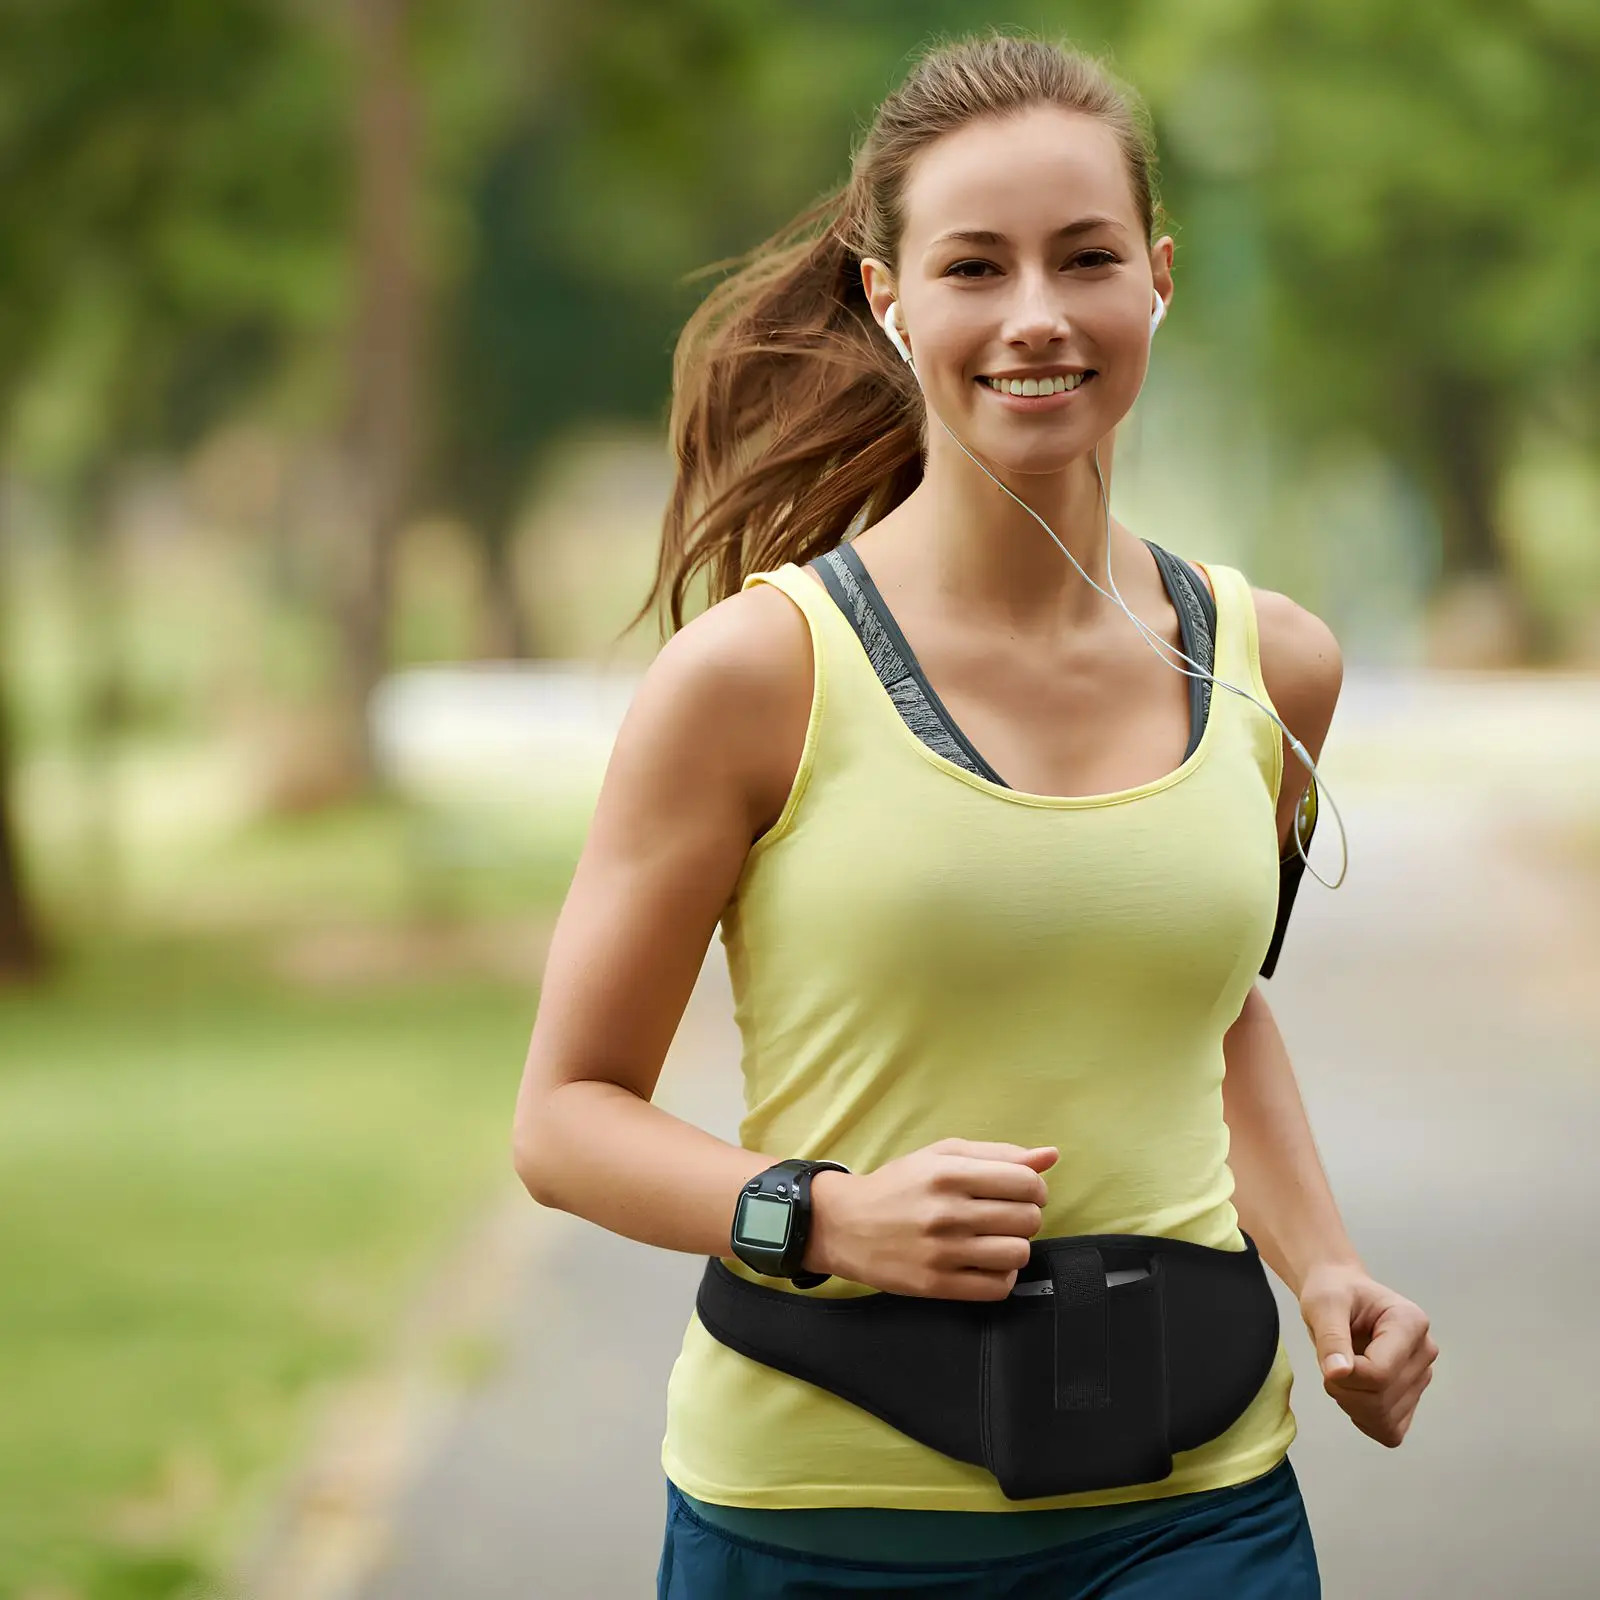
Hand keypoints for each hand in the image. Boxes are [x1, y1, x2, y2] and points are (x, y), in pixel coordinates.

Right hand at [805, 1138, 1056, 1299]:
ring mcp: (942, 1252)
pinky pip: (999, 1287)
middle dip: (1026, 1215)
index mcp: (950, 1173)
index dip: (1035, 1187)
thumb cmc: (899, 1185)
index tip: (1022, 1191)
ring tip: (995, 1239)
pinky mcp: (936, 1285)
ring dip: (1015, 1246)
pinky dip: (1003, 1275)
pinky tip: (986, 1262)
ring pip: (1018, 1254)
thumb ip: (998, 1154)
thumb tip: (1051, 1156)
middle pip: (1028, 1219)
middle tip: (1004, 1215)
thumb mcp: (942, 1156)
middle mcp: (947, 1212)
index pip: (1026, 1182)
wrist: (845, 1224)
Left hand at [1298, 1262, 1437, 1446]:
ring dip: (1351, 1404)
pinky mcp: (1412, 1398)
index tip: (1328, 1357)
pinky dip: (1365, 1419)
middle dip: (1343, 1389)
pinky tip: (1354, 1391)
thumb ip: (1331, 1338)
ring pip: (1385, 1420)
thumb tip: (1338, 1373)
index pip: (1380, 1373)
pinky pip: (1390, 1431)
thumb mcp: (1322, 1304)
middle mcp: (1424, 1351)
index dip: (1346, 1375)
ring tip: (1343, 1371)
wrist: (1340, 1294)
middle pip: (1381, 1399)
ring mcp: (1422, 1377)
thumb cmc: (1333, 1292)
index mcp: (1411, 1322)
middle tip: (1330, 1362)